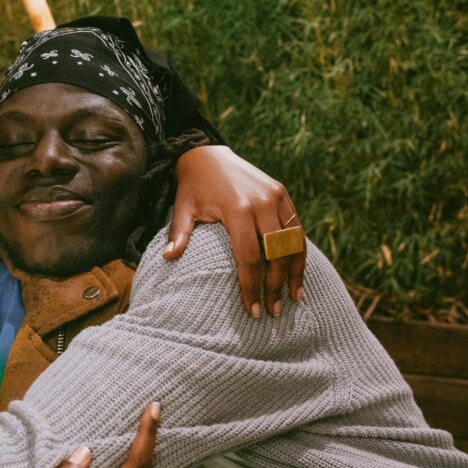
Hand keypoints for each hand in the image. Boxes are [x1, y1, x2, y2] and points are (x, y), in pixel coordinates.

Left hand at [169, 145, 305, 317]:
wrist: (208, 155)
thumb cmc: (193, 187)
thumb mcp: (183, 208)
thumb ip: (179, 233)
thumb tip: (167, 258)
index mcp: (237, 208)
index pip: (250, 257)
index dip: (252, 286)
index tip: (252, 310)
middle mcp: (262, 202)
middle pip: (276, 253)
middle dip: (275, 286)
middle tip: (272, 312)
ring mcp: (276, 196)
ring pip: (293, 242)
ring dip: (294, 272)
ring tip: (293, 299)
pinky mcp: (283, 194)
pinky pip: (297, 228)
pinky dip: (299, 252)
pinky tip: (297, 274)